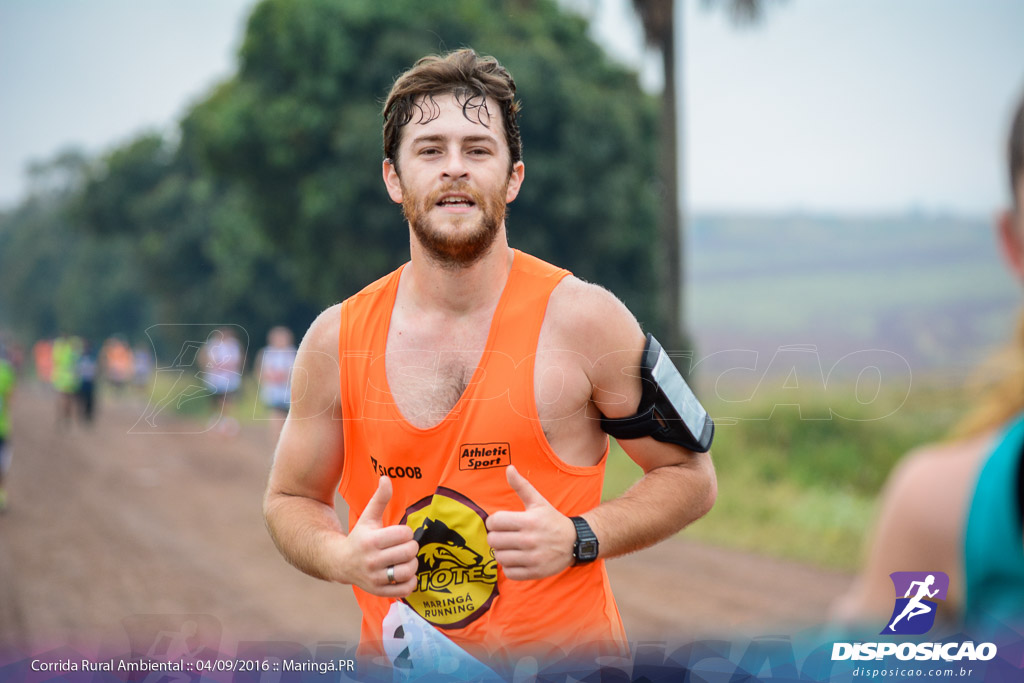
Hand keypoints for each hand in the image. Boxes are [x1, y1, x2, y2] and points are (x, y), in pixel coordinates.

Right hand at [337, 476, 418, 596]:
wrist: (341, 563)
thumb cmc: (359, 537)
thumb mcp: (368, 517)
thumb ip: (380, 499)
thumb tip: (386, 478)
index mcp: (371, 541)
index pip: (404, 534)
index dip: (406, 532)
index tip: (400, 534)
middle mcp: (372, 561)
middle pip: (409, 552)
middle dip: (411, 547)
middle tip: (405, 547)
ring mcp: (375, 578)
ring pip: (409, 571)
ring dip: (412, 564)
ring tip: (405, 560)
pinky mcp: (379, 592)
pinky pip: (405, 589)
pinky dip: (410, 582)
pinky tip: (404, 574)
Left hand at [485, 465, 576, 579]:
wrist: (575, 542)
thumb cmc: (552, 520)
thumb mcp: (538, 502)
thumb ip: (521, 486)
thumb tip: (508, 468)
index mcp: (529, 521)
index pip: (494, 522)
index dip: (492, 522)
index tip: (499, 523)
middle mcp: (530, 540)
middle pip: (494, 540)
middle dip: (496, 537)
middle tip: (504, 535)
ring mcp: (532, 558)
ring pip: (499, 557)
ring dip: (502, 552)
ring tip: (510, 547)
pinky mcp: (535, 572)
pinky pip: (509, 572)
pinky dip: (510, 567)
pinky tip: (517, 558)